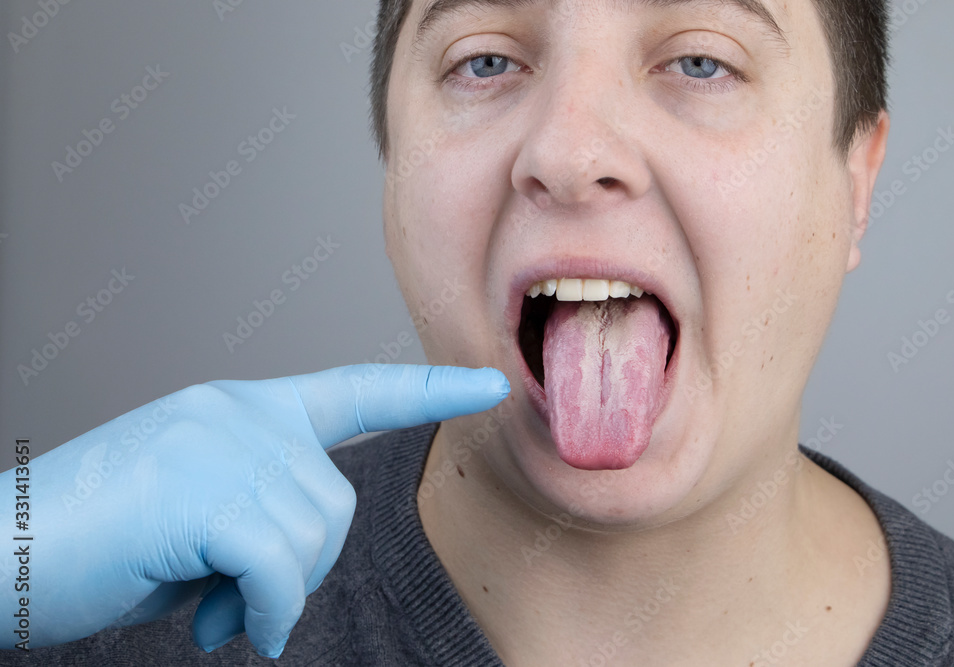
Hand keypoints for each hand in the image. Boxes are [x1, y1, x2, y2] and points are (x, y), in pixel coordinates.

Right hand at [0, 364, 508, 657]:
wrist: (2, 552)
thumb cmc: (98, 540)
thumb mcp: (198, 510)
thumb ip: (260, 508)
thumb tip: (297, 565)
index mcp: (243, 408)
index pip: (355, 389)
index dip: (427, 390)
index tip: (490, 385)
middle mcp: (238, 412)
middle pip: (336, 503)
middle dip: (298, 566)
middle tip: (229, 591)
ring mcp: (219, 444)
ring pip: (312, 536)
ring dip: (271, 591)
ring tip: (207, 597)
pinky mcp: (201, 490)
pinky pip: (278, 566)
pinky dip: (265, 610)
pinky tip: (222, 621)